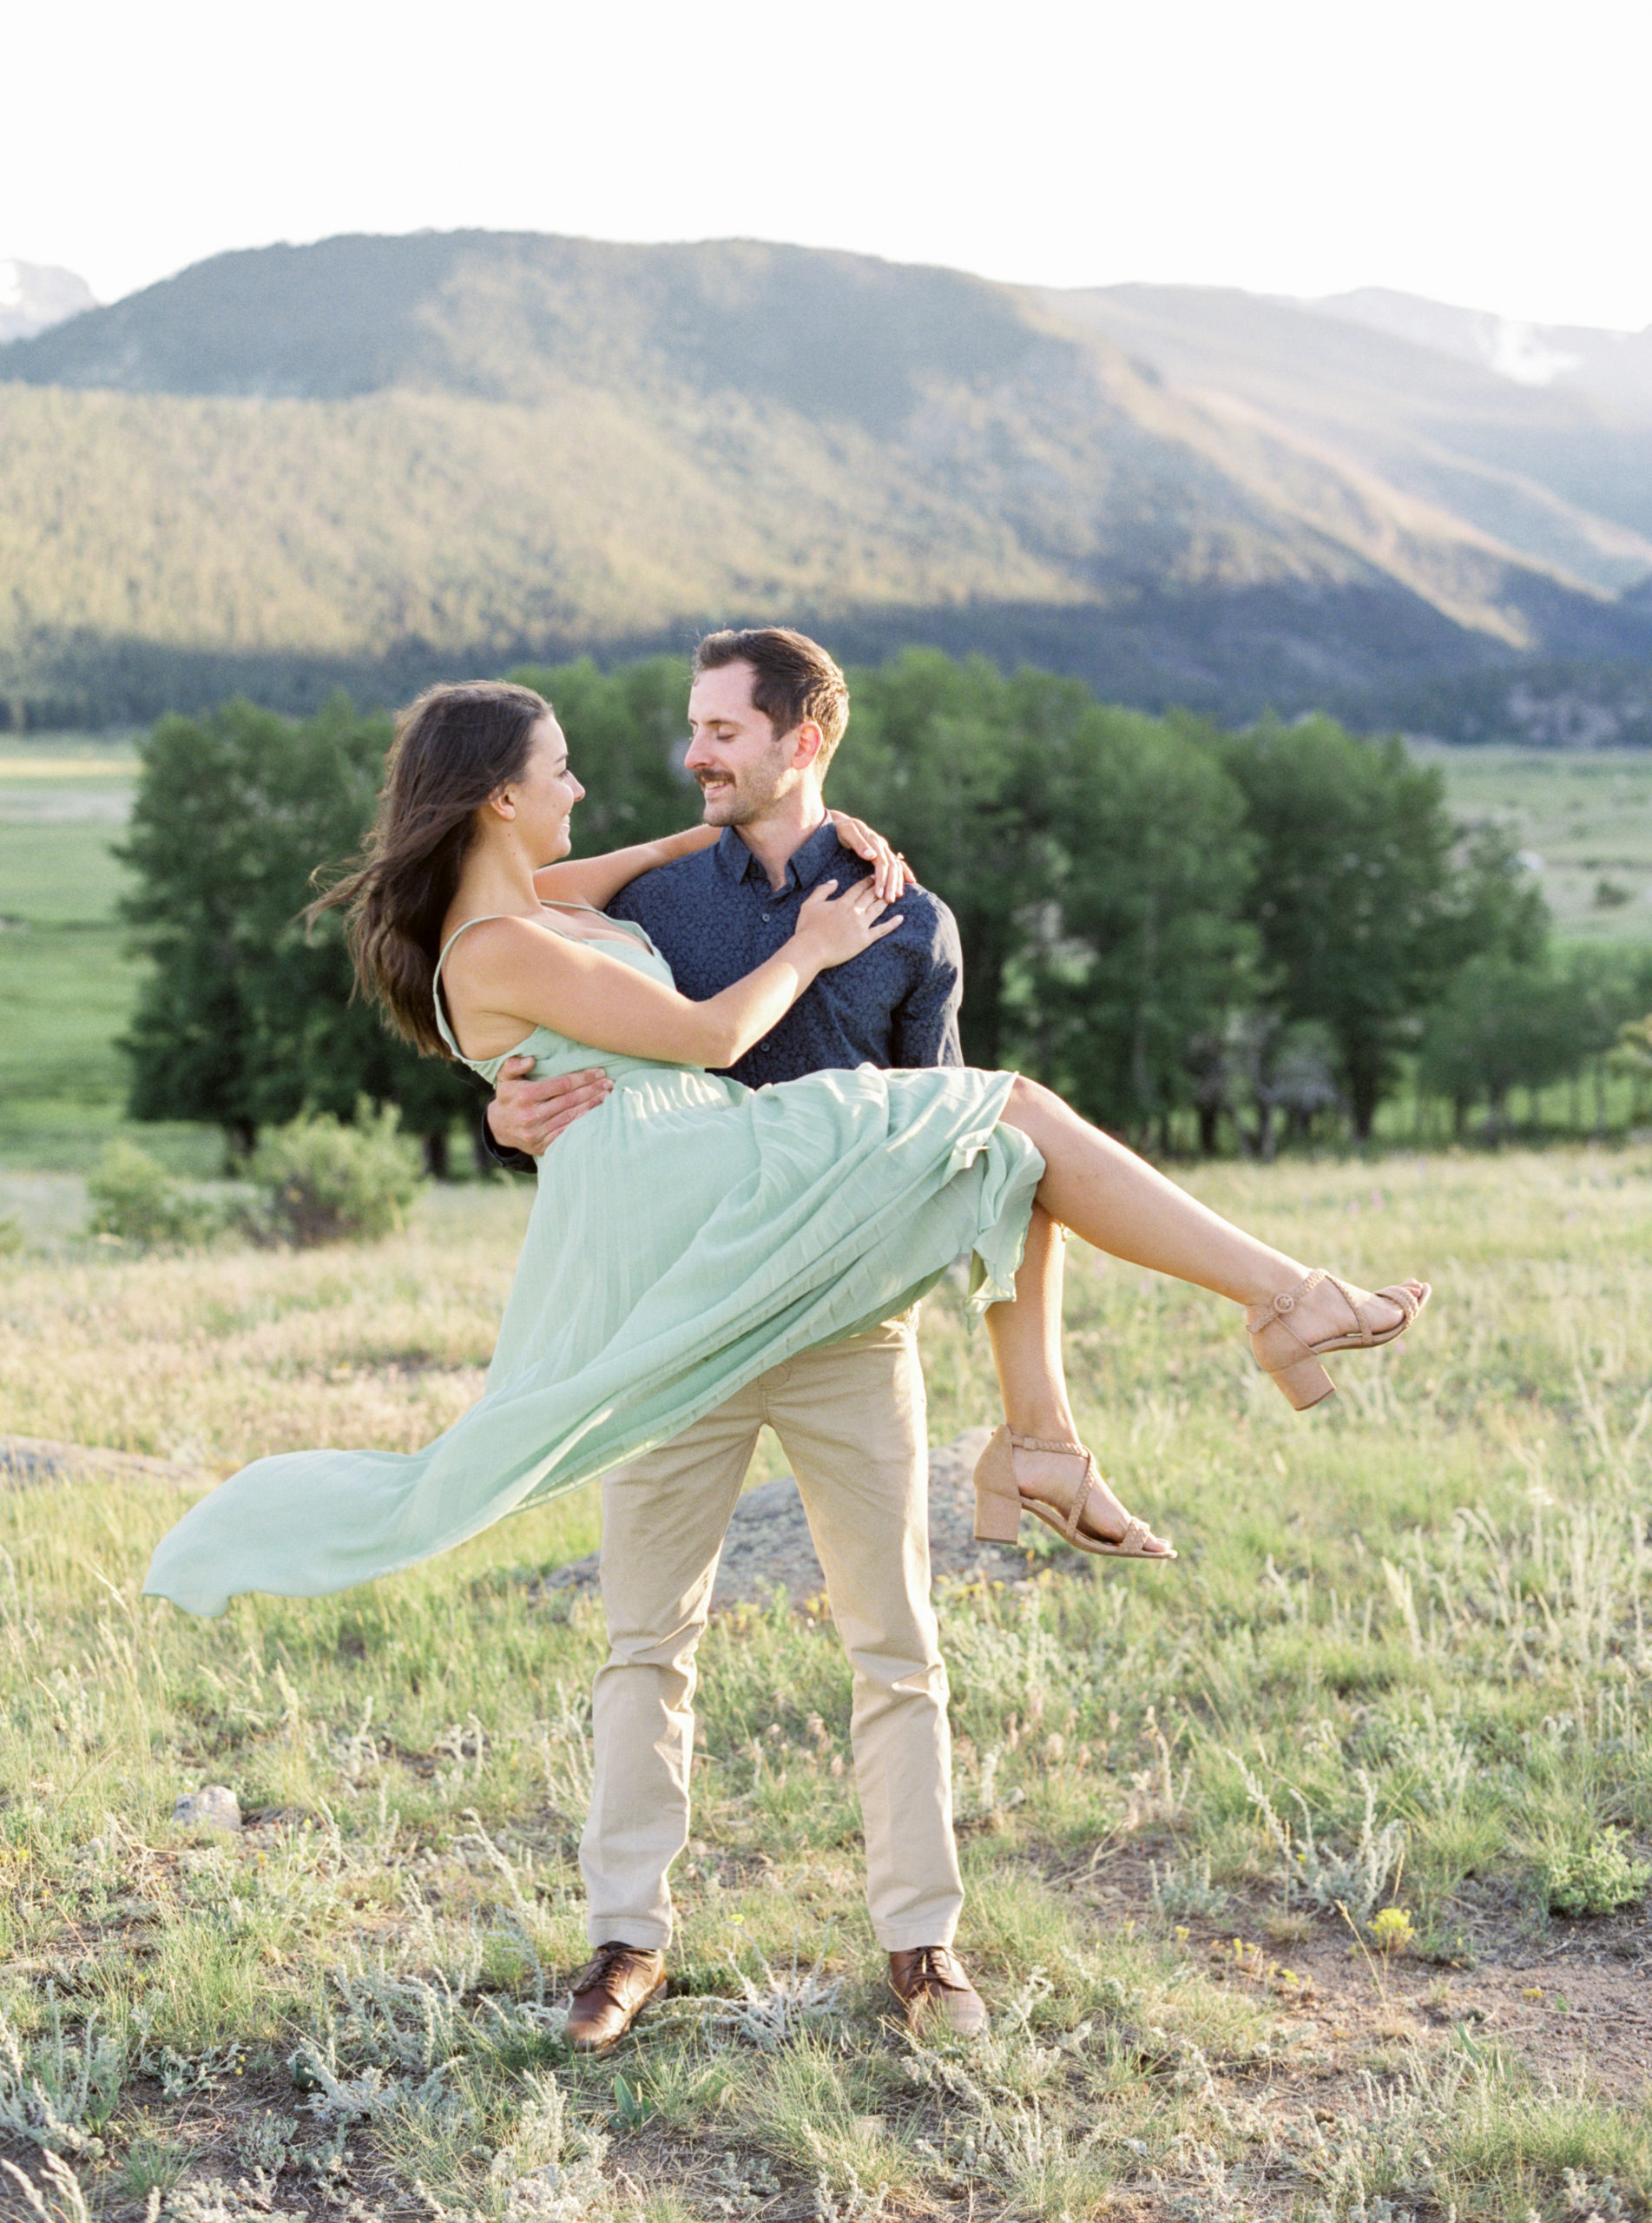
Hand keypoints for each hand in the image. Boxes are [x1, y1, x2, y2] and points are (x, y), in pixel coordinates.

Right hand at [488, 1060, 610, 1155]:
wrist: (498, 1128)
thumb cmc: (508, 1097)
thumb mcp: (504, 1078)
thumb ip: (513, 1065)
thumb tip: (531, 1060)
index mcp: (525, 1095)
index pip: (561, 1084)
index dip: (582, 1078)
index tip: (599, 1072)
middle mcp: (531, 1115)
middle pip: (570, 1100)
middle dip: (592, 1090)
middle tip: (609, 1083)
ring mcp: (537, 1132)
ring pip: (571, 1116)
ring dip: (592, 1106)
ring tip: (607, 1096)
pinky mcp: (542, 1145)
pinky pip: (567, 1133)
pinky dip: (583, 1123)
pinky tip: (596, 1115)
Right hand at [791, 879, 903, 970]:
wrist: (810, 950)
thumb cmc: (807, 928)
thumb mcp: (809, 904)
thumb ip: (822, 890)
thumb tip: (835, 881)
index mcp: (842, 902)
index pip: (859, 888)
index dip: (867, 881)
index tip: (874, 876)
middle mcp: (854, 911)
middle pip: (871, 896)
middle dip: (880, 888)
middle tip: (888, 882)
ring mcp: (861, 926)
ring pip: (878, 909)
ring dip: (887, 901)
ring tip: (894, 895)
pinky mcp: (865, 940)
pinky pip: (882, 930)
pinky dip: (892, 924)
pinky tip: (900, 918)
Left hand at [826, 811, 913, 902]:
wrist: (838, 821)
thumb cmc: (839, 827)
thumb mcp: (846, 831)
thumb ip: (858, 843)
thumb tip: (872, 855)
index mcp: (873, 840)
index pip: (882, 863)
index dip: (882, 879)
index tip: (879, 894)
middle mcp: (881, 845)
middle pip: (892, 866)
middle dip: (891, 884)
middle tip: (889, 900)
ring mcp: (883, 848)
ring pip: (896, 866)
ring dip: (897, 882)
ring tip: (896, 897)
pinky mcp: (882, 851)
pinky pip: (897, 862)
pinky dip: (904, 871)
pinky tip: (910, 881)